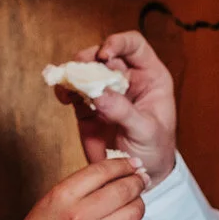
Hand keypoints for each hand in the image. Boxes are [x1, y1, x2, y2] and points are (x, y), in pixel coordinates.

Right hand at [0, 158, 145, 219]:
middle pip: (124, 190)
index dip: (123, 164)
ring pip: (131, 213)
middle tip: (142, 179)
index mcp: (63, 195)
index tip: (132, 163)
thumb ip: (76, 191)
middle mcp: (80, 213)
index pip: (102, 171)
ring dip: (139, 204)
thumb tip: (107, 178)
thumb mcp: (48, 205)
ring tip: (136, 201)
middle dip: (138, 181)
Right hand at [66, 31, 180, 180]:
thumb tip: (98, 95)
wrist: (140, 176)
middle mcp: (127, 79)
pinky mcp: (88, 107)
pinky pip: (73, 91)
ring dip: (73, 72)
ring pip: (85, 69)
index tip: (104, 55)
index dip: (118, 43)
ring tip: (67, 83)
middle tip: (80, 68)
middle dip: (89, 57)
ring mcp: (106, 92)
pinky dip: (64, 89)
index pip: (133, 45)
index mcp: (150, 76)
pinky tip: (63, 96)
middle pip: (104, 53)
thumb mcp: (146, 132)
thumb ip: (124, 112)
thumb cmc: (155, 150)